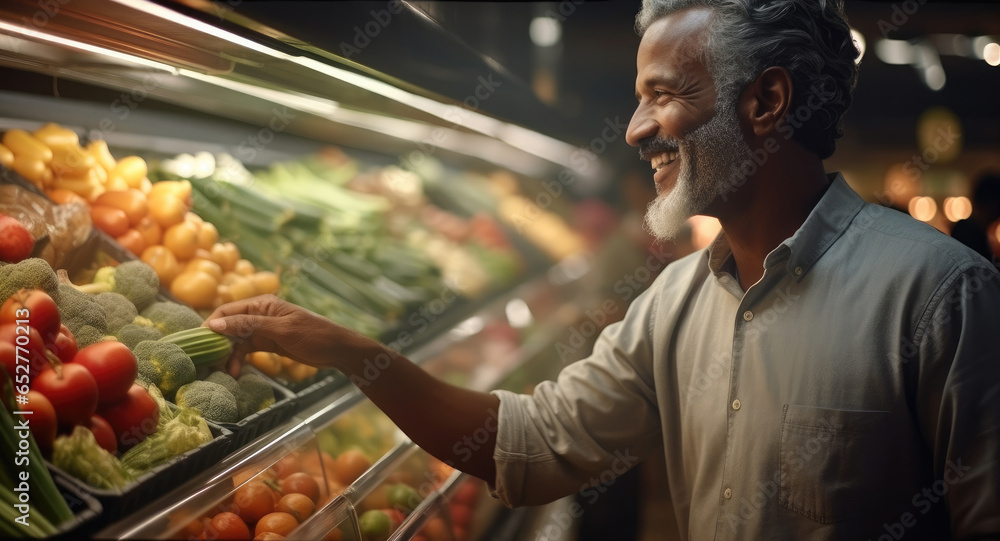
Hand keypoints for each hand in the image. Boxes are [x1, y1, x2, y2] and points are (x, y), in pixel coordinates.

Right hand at [202, 295, 366, 376]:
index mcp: (262, 304)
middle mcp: (259, 314)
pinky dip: (239, 359)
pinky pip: (246, 349)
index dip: (212, 325)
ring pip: (236, 340)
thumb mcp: (281, 330)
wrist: (337, 350)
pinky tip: (235, 371)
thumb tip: (216, 324)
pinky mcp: (267, 343)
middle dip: (217, 343)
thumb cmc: (314, 335)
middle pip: (229, 326)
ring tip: (225, 372)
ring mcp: (263, 329)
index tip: (200, 343)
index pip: (228, 311)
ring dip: (228, 355)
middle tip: (209, 362)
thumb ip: (249, 325)